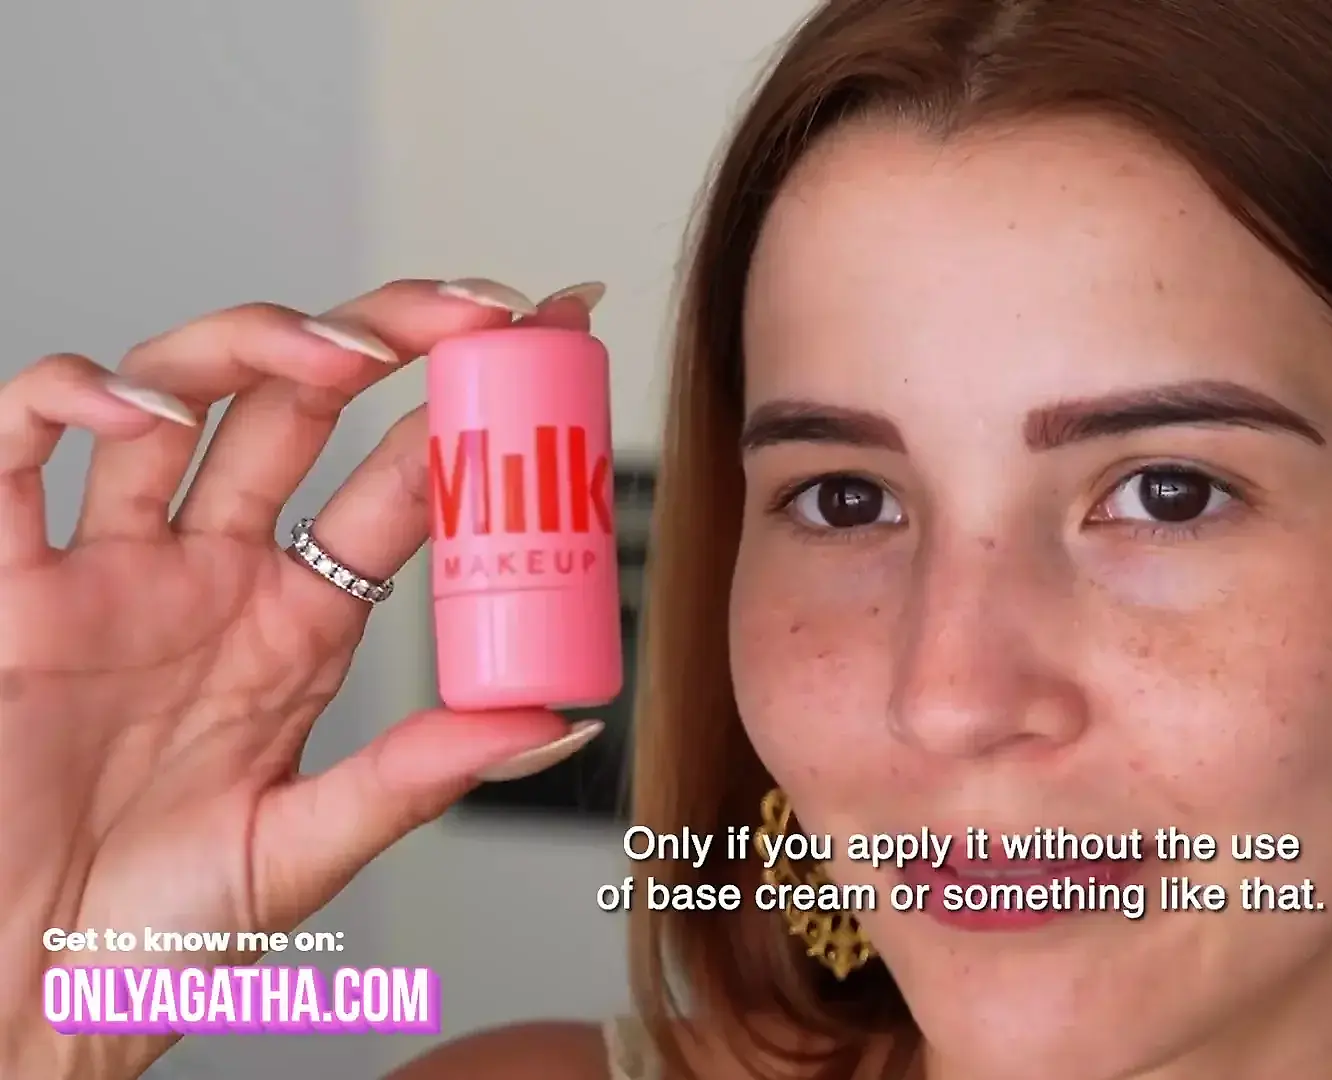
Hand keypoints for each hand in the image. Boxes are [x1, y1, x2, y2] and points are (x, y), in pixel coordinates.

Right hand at [0, 279, 609, 1078]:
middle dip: (390, 334)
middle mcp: (219, 571)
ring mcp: (117, 567)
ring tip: (348, 351)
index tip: (552, 344)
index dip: (472, 408)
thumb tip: (557, 719)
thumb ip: (423, 773)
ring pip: (180, 394)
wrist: (30, 991)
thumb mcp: (312, 844)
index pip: (401, 480)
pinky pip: (19, 454)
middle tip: (478, 311)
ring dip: (259, 343)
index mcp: (303, 620)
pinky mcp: (12, 589)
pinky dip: (70, 402)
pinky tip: (142, 412)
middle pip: (304, 402)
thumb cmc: (159, 931)